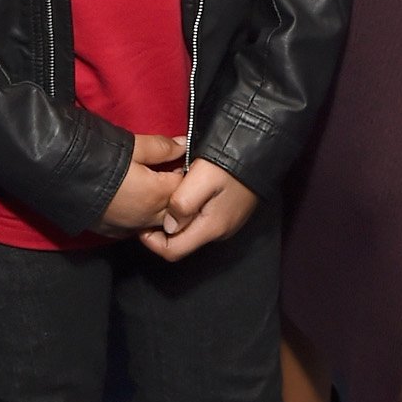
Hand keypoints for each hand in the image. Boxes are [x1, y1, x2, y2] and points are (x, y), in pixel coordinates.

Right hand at [96, 134, 188, 235]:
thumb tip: (183, 144)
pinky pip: (139, 228)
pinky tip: (134, 202)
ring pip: (158, 222)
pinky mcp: (114, 232)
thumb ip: (162, 147)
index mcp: (157, 194)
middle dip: (177, 194)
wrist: (61, 175)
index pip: (186, 187)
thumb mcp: (134, 146)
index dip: (184, 172)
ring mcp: (131, 227)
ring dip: (161, 208)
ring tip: (151, 188)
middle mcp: (148, 217)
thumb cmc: (99, 157)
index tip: (178, 161)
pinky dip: (143, 217)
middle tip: (167, 173)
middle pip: (176, 210)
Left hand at [140, 158, 258, 262]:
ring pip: (191, 230)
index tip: (141, 222)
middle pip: (181, 242)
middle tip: (154, 203)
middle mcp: (219, 231)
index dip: (152, 242)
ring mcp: (226, 223)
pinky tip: (186, 189)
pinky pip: (202, 219)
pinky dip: (189, 209)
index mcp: (210, 228)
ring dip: (176, 216)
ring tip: (169, 192)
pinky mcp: (229, 212)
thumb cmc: (230, 163)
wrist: (260, 149)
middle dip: (163, 228)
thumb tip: (169, 225)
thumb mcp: (201, 178)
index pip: (173, 252)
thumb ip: (182, 204)